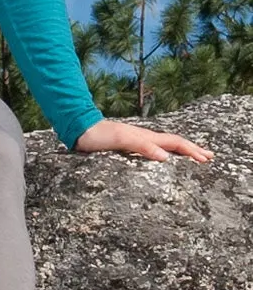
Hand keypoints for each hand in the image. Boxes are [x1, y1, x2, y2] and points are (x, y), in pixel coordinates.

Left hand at [73, 119, 212, 162]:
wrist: (79, 130)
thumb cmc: (98, 136)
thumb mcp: (121, 140)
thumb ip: (142, 147)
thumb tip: (166, 157)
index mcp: (146, 136)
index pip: (174, 143)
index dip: (191, 151)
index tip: (206, 159)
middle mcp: (144, 137)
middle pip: (173, 142)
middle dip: (192, 149)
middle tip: (209, 157)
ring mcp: (136, 141)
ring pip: (164, 145)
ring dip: (181, 150)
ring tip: (193, 156)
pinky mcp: (127, 146)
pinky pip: (152, 149)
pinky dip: (165, 153)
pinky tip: (163, 158)